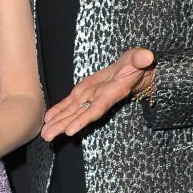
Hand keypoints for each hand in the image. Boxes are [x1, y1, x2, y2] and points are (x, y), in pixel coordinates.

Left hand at [41, 48, 155, 140]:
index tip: (69, 131)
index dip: (83, 120)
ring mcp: (91, 96)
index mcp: (112, 93)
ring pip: (73, 112)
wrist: (134, 69)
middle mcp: (99, 98)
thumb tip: (147, 55)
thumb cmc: (137, 63)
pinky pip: (70, 103)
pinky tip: (48, 119)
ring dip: (58, 122)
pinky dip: (59, 111)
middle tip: (48, 137)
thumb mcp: (140, 58)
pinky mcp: (85, 92)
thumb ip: (141, 58)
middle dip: (63, 126)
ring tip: (45, 134)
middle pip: (80, 115)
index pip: (97, 109)